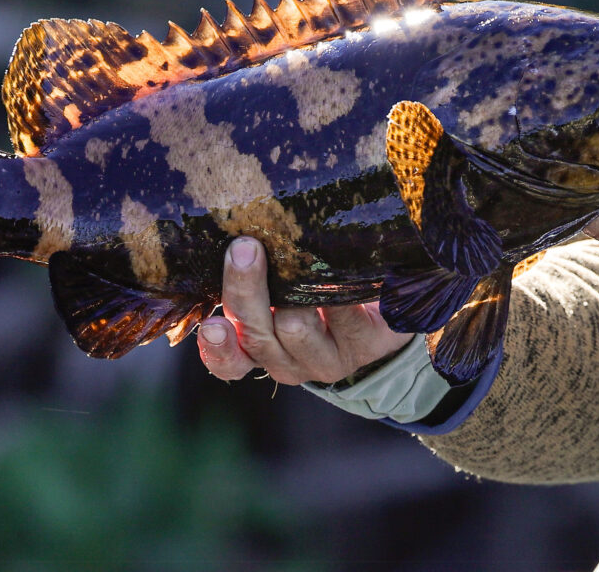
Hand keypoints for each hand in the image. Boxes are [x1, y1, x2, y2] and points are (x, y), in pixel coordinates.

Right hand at [197, 237, 412, 383]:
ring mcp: (327, 359)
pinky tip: (335, 261)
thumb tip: (233, 234)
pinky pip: (342, 314)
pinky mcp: (364, 345)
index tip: (212, 324)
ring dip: (291, 289)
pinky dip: (333, 285)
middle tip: (245, 247)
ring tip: (294, 251)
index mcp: (261, 351)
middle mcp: (289, 363)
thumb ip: (254, 274)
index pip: (229, 364)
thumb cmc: (317, 290)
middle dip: (245, 289)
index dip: (217, 348)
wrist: (386, 310)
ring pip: (294, 327)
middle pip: (257, 336)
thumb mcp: (278, 288)